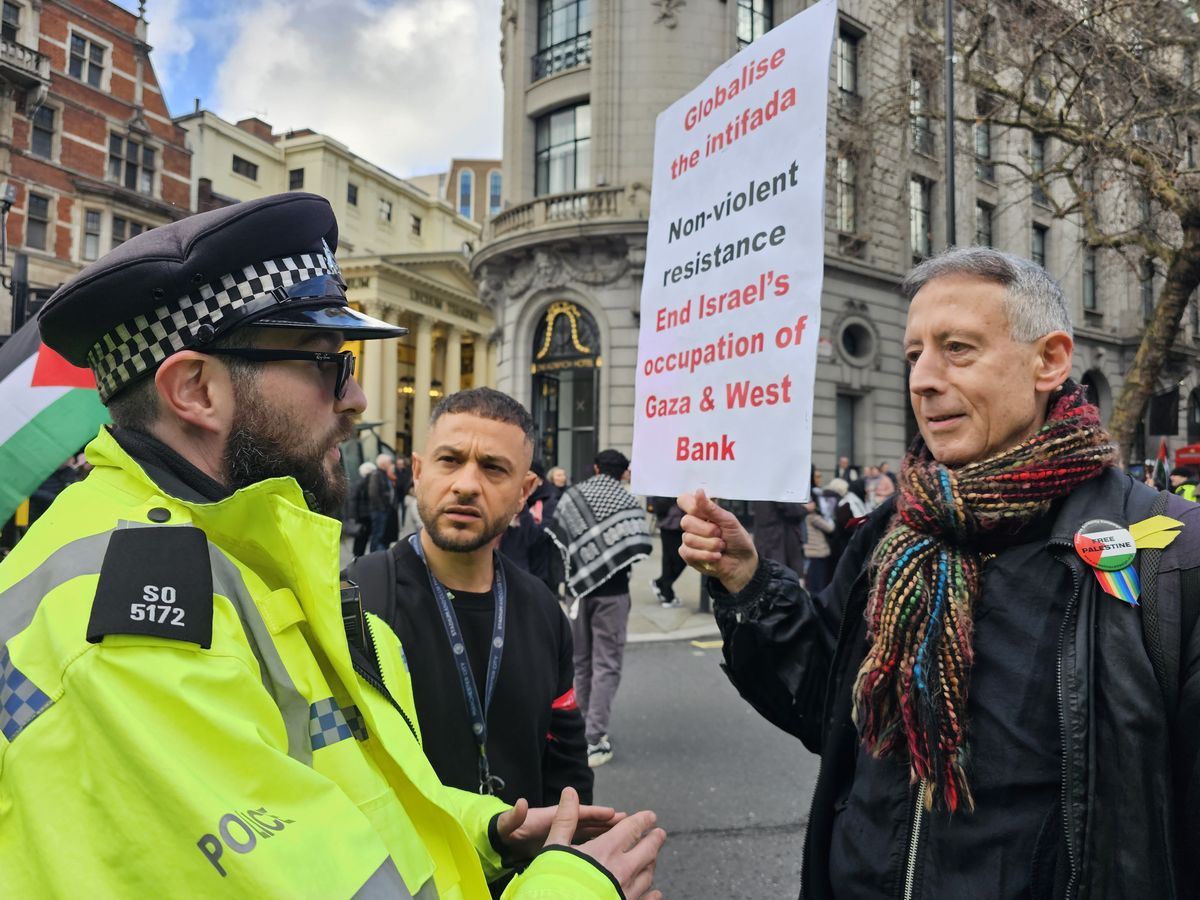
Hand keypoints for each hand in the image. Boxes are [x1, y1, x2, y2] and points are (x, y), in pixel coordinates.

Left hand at [495, 789, 623, 860]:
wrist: (504, 842)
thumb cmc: (508, 831)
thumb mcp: (508, 824)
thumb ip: (514, 816)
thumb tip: (520, 803)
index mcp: (552, 815)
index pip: (578, 813)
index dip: (595, 812)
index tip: (612, 813)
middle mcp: (562, 822)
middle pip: (589, 820)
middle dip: (608, 820)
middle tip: (629, 820)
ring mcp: (564, 833)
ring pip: (590, 832)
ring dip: (607, 831)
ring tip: (626, 831)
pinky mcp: (564, 845)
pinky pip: (585, 843)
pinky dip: (598, 844)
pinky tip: (610, 847)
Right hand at [544, 787, 665, 899]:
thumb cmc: (554, 881)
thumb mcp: (555, 847)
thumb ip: (566, 819)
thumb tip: (569, 791)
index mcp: (606, 850)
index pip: (632, 829)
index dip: (643, 820)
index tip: (651, 816)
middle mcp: (622, 870)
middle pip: (647, 851)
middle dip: (655, 839)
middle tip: (660, 833)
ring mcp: (626, 892)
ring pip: (648, 875)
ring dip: (651, 863)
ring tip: (652, 858)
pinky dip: (652, 894)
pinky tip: (655, 892)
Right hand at [678, 489, 758, 593]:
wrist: (743, 562)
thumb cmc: (737, 539)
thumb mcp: (729, 521)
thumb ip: (712, 508)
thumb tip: (698, 491)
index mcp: (702, 512)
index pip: (684, 500)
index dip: (691, 505)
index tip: (704, 512)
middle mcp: (693, 524)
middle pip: (686, 521)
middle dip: (708, 530)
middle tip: (720, 534)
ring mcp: (688, 539)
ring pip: (688, 538)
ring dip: (710, 545)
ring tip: (721, 547)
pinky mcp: (688, 555)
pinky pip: (688, 552)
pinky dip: (706, 555)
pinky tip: (716, 556)